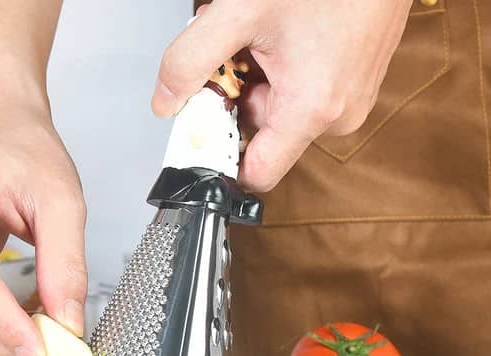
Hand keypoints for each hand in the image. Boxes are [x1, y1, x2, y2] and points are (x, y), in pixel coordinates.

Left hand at [152, 0, 412, 191]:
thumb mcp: (241, 11)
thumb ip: (191, 60)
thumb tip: (165, 102)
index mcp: (311, 109)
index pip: (256, 174)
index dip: (222, 158)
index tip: (204, 129)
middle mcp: (337, 117)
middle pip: (262, 136)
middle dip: (237, 98)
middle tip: (235, 53)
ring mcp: (349, 102)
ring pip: (281, 113)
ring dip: (258, 80)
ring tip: (260, 36)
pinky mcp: (354, 86)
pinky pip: (303, 97)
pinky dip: (282, 73)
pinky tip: (281, 38)